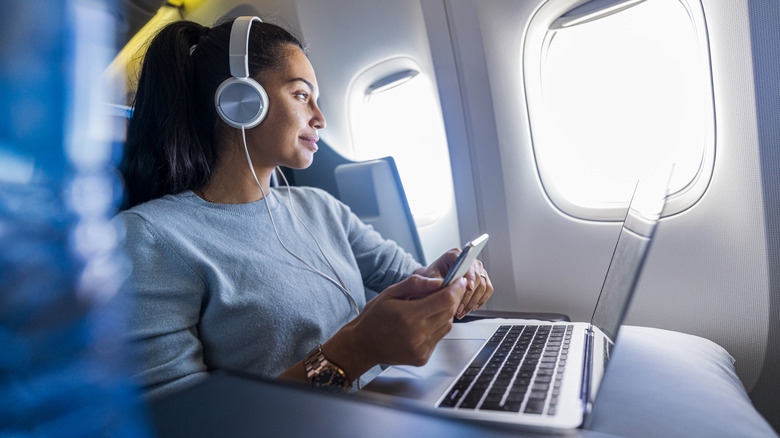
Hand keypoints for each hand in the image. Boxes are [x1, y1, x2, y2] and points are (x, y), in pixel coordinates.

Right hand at [324, 275, 467, 378]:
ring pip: (447, 325)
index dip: (456, 288)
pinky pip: (438, 338)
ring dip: (444, 313)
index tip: (459, 280)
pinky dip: (436, 327)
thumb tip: (438, 281)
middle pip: (449, 312)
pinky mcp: (422, 358)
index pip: (445, 300)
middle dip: (452, 298)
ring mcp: (421, 349)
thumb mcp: (390, 293)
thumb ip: (415, 284)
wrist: (362, 345)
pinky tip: (421, 324)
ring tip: (427, 308)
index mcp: (408, 316)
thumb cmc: (373, 318)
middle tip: (447, 290)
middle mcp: (417, 335)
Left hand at [415, 249, 493, 318]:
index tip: (468, 288)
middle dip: (468, 296)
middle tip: (458, 309)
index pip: (467, 263)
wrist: (434, 279)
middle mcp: (470, 260)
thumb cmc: (431, 277)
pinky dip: (480, 300)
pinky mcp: (482, 278)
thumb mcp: (429, 278)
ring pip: (482, 285)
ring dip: (473, 301)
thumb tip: (443, 286)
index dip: (469, 276)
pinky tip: (471, 308)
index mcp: (455, 254)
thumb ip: (435, 281)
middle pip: (476, 277)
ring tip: (462, 312)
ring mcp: (478, 269)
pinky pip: (487, 289)